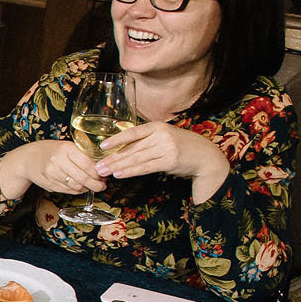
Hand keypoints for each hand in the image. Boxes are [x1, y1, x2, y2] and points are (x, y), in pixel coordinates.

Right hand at [0, 138, 103, 198]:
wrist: (27, 159)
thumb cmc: (51, 151)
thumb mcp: (66, 147)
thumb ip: (82, 154)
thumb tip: (102, 166)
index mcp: (65, 149)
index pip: (87, 164)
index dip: (98, 172)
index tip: (105, 174)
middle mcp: (58, 161)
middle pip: (83, 178)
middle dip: (96, 184)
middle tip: (102, 185)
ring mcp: (52, 174)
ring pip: (76, 186)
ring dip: (87, 188)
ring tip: (93, 186)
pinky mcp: (50, 185)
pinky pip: (69, 191)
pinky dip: (78, 191)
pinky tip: (81, 187)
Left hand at [96, 121, 226, 194]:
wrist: (204, 156)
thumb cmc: (179, 146)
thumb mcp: (163, 137)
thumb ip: (145, 141)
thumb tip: (120, 150)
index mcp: (156, 126)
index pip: (132, 133)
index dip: (116, 139)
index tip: (101, 146)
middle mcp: (161, 135)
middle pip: (131, 148)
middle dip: (112, 158)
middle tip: (97, 165)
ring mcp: (166, 148)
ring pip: (136, 158)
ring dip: (118, 166)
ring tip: (103, 171)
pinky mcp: (169, 161)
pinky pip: (145, 167)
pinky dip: (131, 171)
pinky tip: (119, 174)